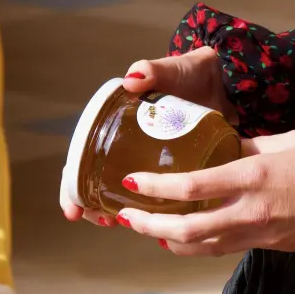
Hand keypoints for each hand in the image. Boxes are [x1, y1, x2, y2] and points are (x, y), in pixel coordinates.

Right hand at [60, 46, 234, 223]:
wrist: (222, 81)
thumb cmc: (190, 73)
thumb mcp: (170, 70)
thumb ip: (152, 70)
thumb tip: (132, 78)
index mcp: (116, 121)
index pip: (83, 155)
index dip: (72, 184)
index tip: (73, 209)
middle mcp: (126, 142)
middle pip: (96, 179)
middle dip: (90, 204)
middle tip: (98, 220)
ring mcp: (148, 157)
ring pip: (122, 190)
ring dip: (115, 208)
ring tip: (116, 223)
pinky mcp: (173, 166)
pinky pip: (154, 192)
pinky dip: (148, 208)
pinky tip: (152, 222)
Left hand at [115, 131, 294, 255]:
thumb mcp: (288, 140)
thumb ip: (249, 145)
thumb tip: (223, 146)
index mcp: (254, 177)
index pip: (191, 187)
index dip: (155, 187)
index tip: (130, 181)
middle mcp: (251, 211)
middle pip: (187, 231)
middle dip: (150, 226)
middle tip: (126, 218)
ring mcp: (261, 235)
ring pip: (203, 247)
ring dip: (169, 241)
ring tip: (148, 230)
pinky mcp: (271, 246)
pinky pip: (226, 248)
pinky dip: (199, 245)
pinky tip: (186, 238)